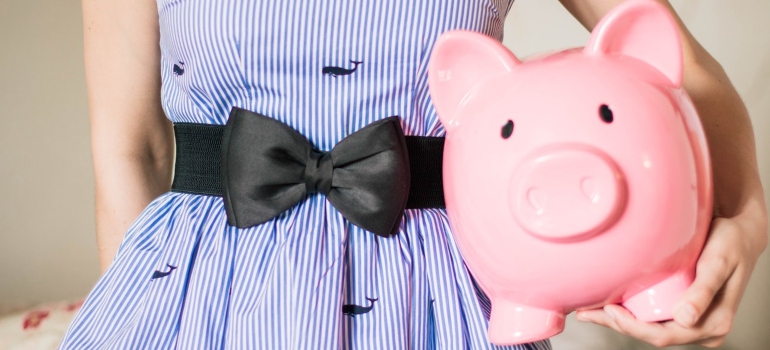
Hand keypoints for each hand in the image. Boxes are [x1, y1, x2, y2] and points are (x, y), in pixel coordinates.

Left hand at [576, 212, 767, 347]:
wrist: (741, 234)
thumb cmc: (731, 244)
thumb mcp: (719, 263)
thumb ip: (703, 291)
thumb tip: (686, 319)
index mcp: (713, 323)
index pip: (666, 335)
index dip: (634, 327)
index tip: (609, 310)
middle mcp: (702, 327)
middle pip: (652, 334)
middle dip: (618, 325)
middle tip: (586, 312)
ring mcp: (692, 320)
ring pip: (649, 327)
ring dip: (620, 320)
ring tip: (589, 310)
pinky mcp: (683, 310)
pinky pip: (653, 317)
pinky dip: (630, 312)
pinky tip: (608, 304)